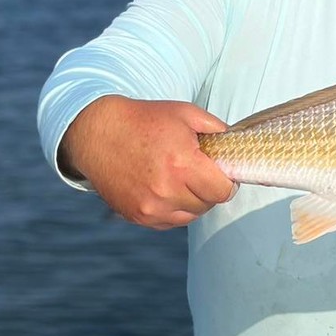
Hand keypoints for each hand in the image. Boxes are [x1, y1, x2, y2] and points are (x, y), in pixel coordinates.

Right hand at [58, 95, 236, 229]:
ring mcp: (150, 207)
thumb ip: (217, 130)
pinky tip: (165, 188)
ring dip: (192, 201)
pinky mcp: (137, 216)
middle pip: (207, 204)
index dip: (227, 182)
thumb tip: (237, 147)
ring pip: (190, 215)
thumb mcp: (186, 113)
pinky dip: (173, 209)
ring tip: (180, 179)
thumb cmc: (145, 120)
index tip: (221, 173)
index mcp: (182, 164)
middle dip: (209, 189)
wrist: (98, 133)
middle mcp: (166, 190)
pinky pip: (170, 222)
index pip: (222, 191)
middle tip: (199, 172)